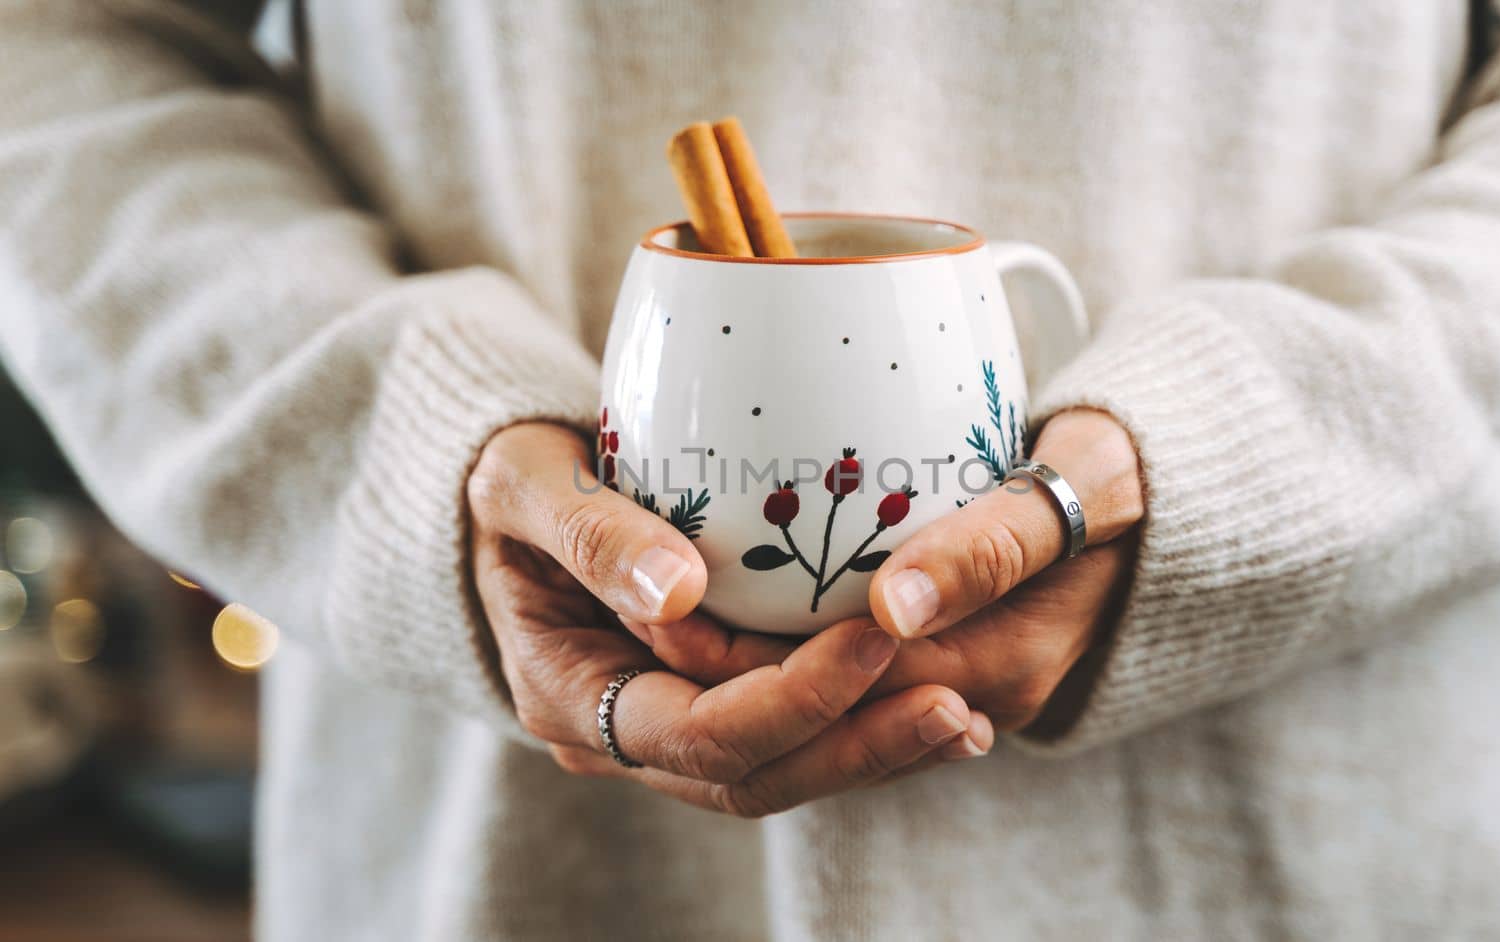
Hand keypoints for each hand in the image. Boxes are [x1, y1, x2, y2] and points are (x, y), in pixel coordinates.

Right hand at [467, 422, 993, 816]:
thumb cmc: (510, 478)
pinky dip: (862, 725)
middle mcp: (620, 736)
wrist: (503, 504)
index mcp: (570, 693)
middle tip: (953, 701)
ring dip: (875, 750)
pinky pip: (792, 738)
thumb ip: (589, 533)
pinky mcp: (709, 707)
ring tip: (968, 718)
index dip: (793, 699)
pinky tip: (938, 702)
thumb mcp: (525, 482)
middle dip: (857, 746)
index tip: (875, 636)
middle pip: (753, 775)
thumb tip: (675, 592)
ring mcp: (667, 730)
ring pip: (783, 770)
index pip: (697, 732)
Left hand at [638, 409, 1142, 737]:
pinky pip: (847, 680)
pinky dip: (783, 653)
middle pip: (816, 710)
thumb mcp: (1080, 490)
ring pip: (824, 705)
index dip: (745, 659)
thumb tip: (895, 609)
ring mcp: (960, 690)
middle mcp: (970, 700)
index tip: (666, 601)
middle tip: (636, 607)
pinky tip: (726, 610)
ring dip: (741, 668)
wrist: (1181, 494)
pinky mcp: (946, 664)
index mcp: (996, 669)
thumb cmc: (1132, 476)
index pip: (838, 687)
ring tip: (656, 614)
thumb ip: (996, 546)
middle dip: (720, 670)